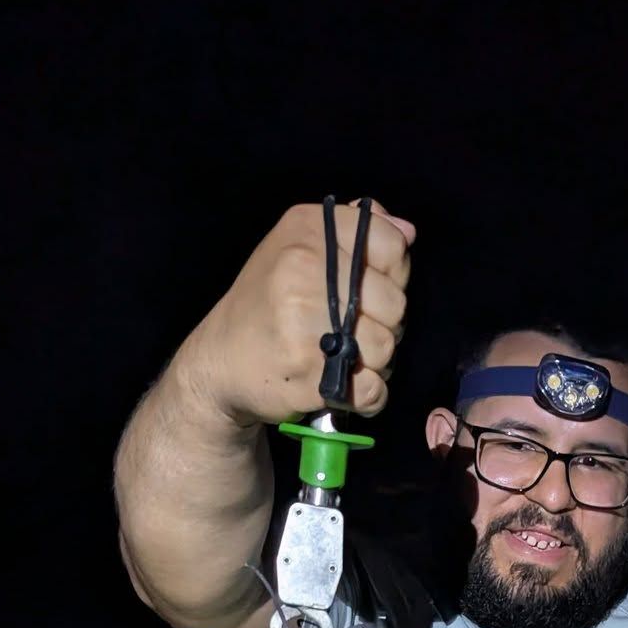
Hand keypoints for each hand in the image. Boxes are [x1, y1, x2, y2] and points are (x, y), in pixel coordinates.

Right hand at [183, 200, 415, 427]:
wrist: (219, 361)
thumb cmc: (268, 303)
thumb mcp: (299, 249)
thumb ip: (357, 234)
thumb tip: (408, 232)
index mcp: (308, 230)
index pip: (392, 246)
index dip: (394, 275)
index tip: (371, 290)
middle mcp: (304, 268)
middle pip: (395, 304)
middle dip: (384, 325)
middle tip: (354, 332)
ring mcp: (304, 321)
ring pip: (386, 348)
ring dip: (375, 362)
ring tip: (345, 358)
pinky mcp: (307, 372)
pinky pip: (373, 389)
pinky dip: (368, 396)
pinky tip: (346, 386)